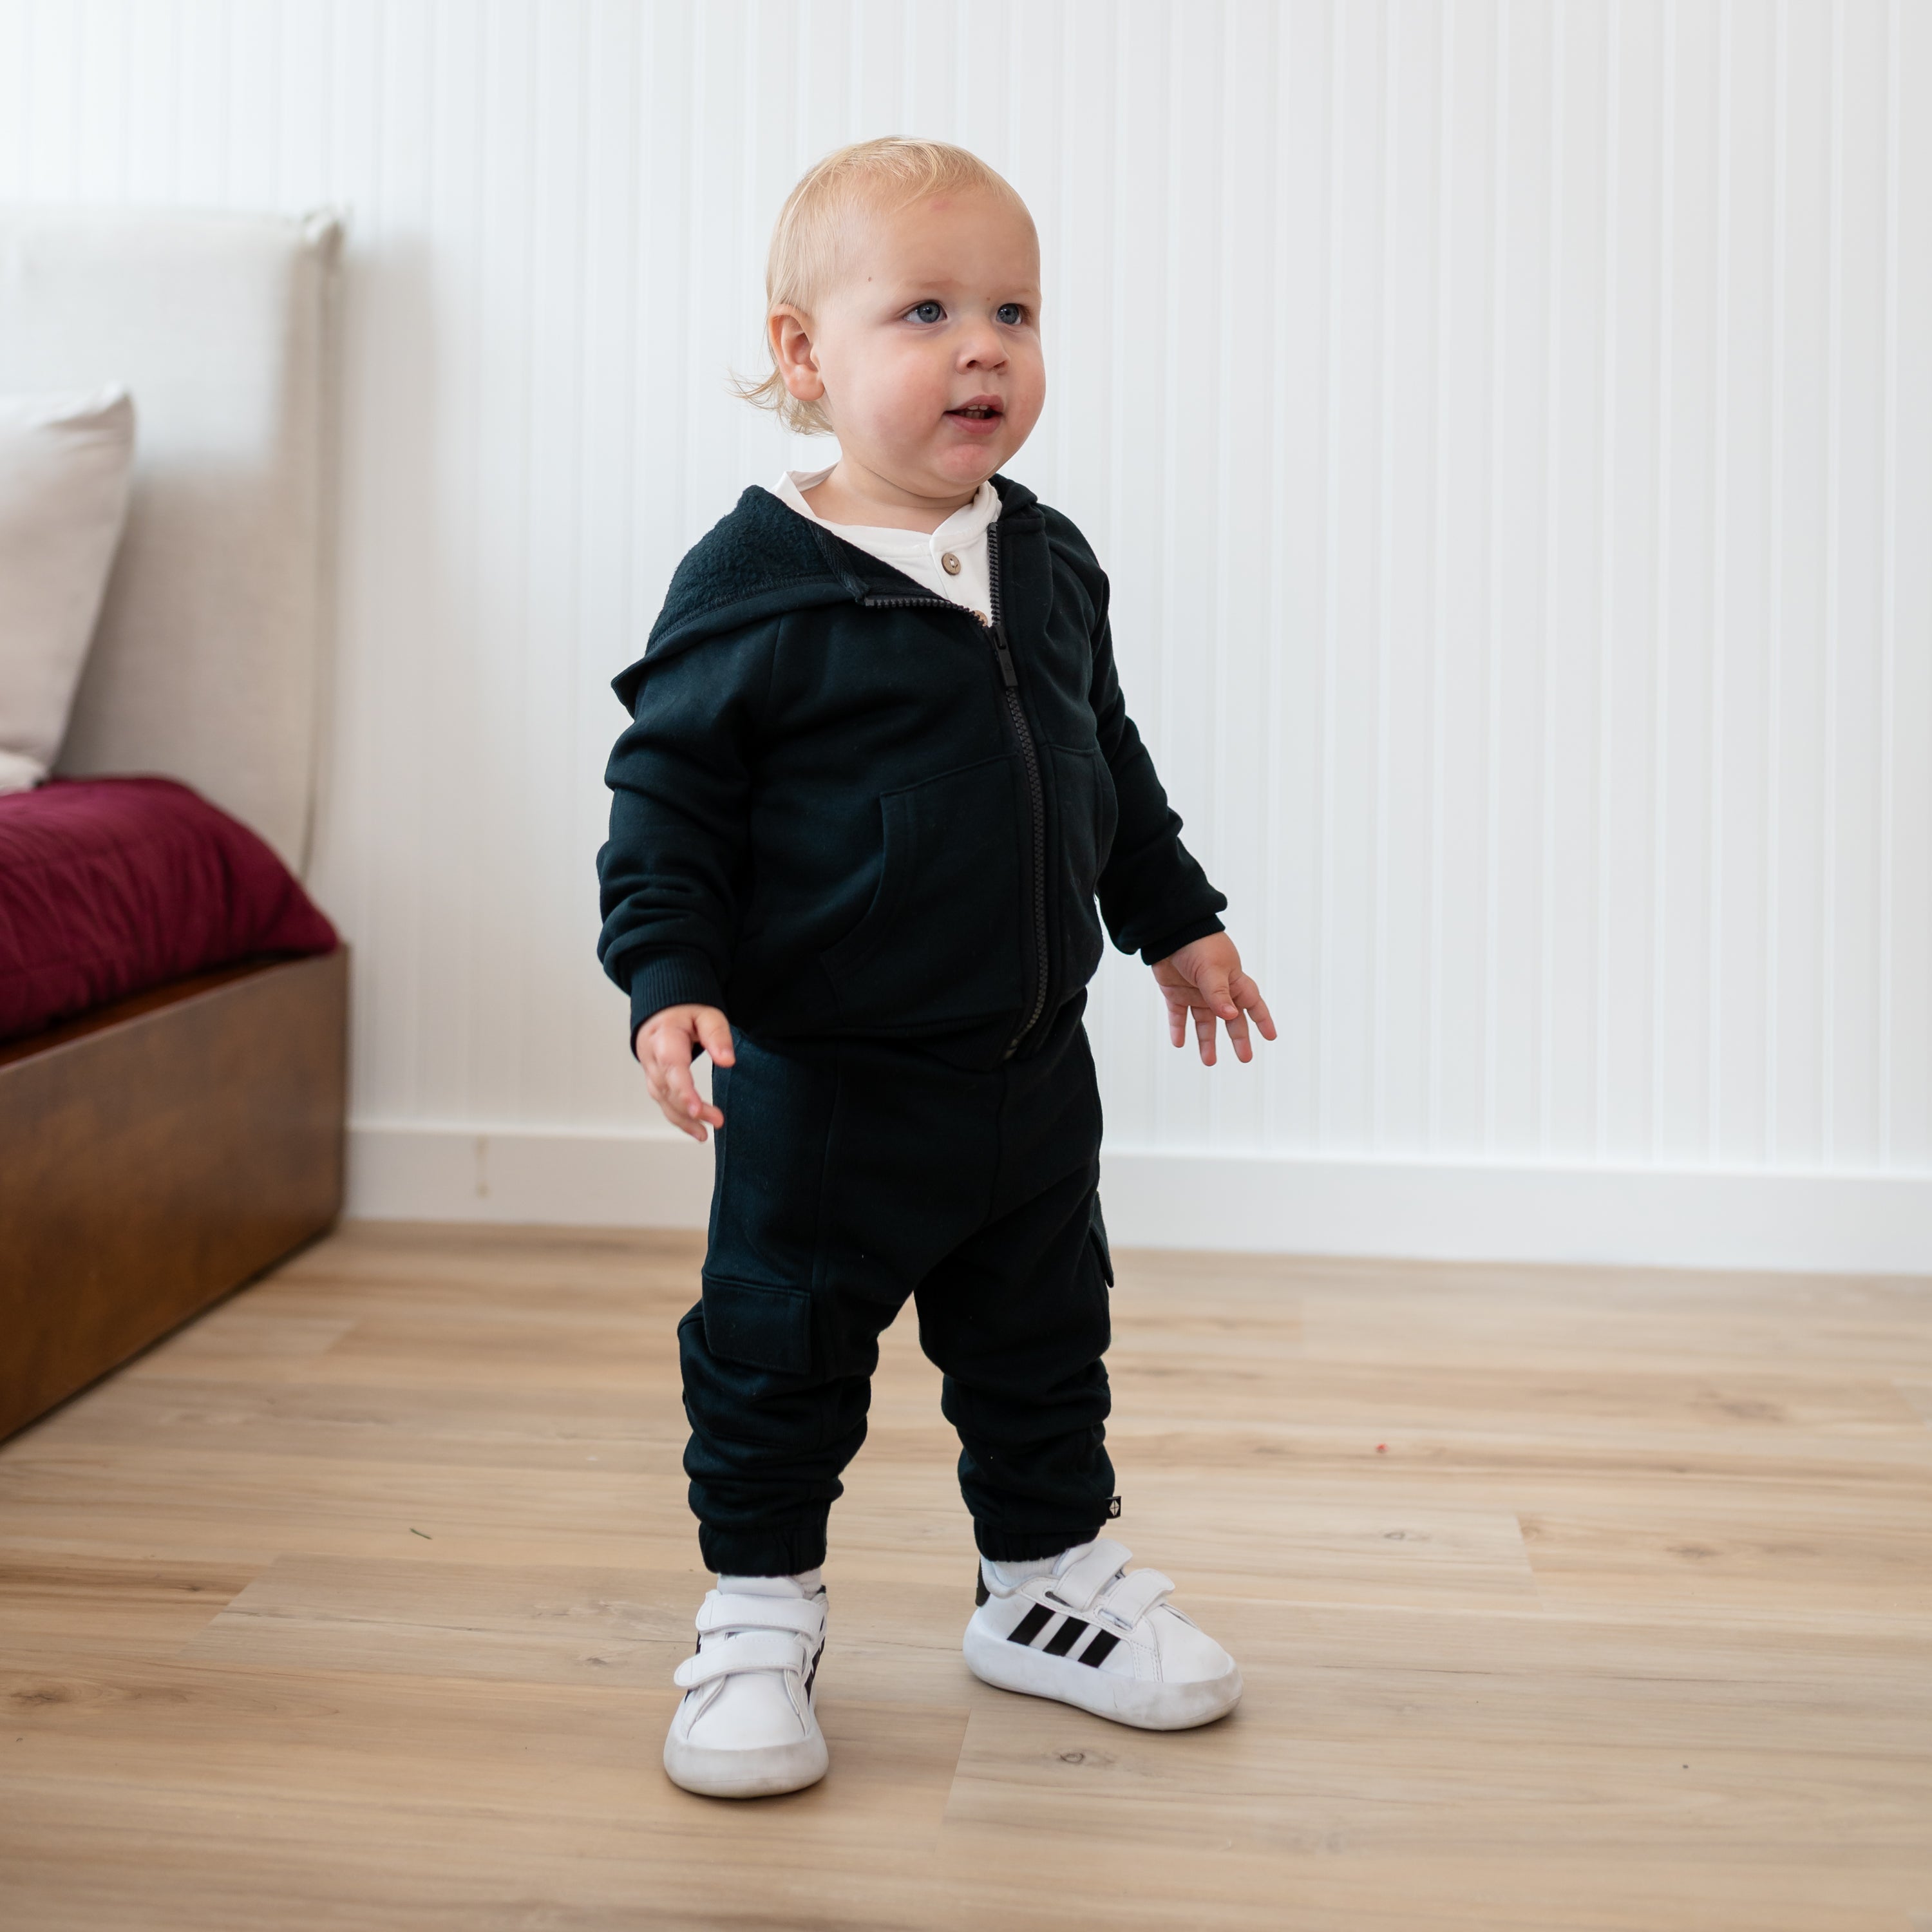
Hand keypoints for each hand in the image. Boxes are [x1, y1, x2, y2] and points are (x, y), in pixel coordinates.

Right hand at [634, 1004, 734, 1140]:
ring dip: (683, 1119)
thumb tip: (727, 1061)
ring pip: (662, 1099)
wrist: (662, 1011)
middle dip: (689, 1109)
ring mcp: (649, 1069)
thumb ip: (717, 1036)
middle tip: (718, 1121)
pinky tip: (694, 1129)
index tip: (698, 1110)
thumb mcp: (707, 1015)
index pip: (671, 1066)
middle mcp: (651, 1055)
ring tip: (705, 1134)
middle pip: (667, 1088)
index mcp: (664, 1036)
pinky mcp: (654, 1079)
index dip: (683, 1091)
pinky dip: (677, 1117)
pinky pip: (663, 1101)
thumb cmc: (686, 1012)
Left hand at [1152, 933, 1275, 1065]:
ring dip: (1207, 1041)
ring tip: (1209, 1061)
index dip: (1262, 1019)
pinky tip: (1179, 1043)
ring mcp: (1196, 992)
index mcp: (1232, 981)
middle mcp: (1216, 990)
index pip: (1252, 1003)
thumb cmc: (1197, 945)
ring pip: (1204, 1022)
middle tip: (1245, 1058)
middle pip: (1231, 1018)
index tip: (1271, 1037)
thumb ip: (1219, 995)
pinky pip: (1178, 1016)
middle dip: (1238, 1038)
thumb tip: (1231, 1016)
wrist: (1168, 932)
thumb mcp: (1212, 970)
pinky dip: (1178, 1029)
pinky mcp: (1175, 993)